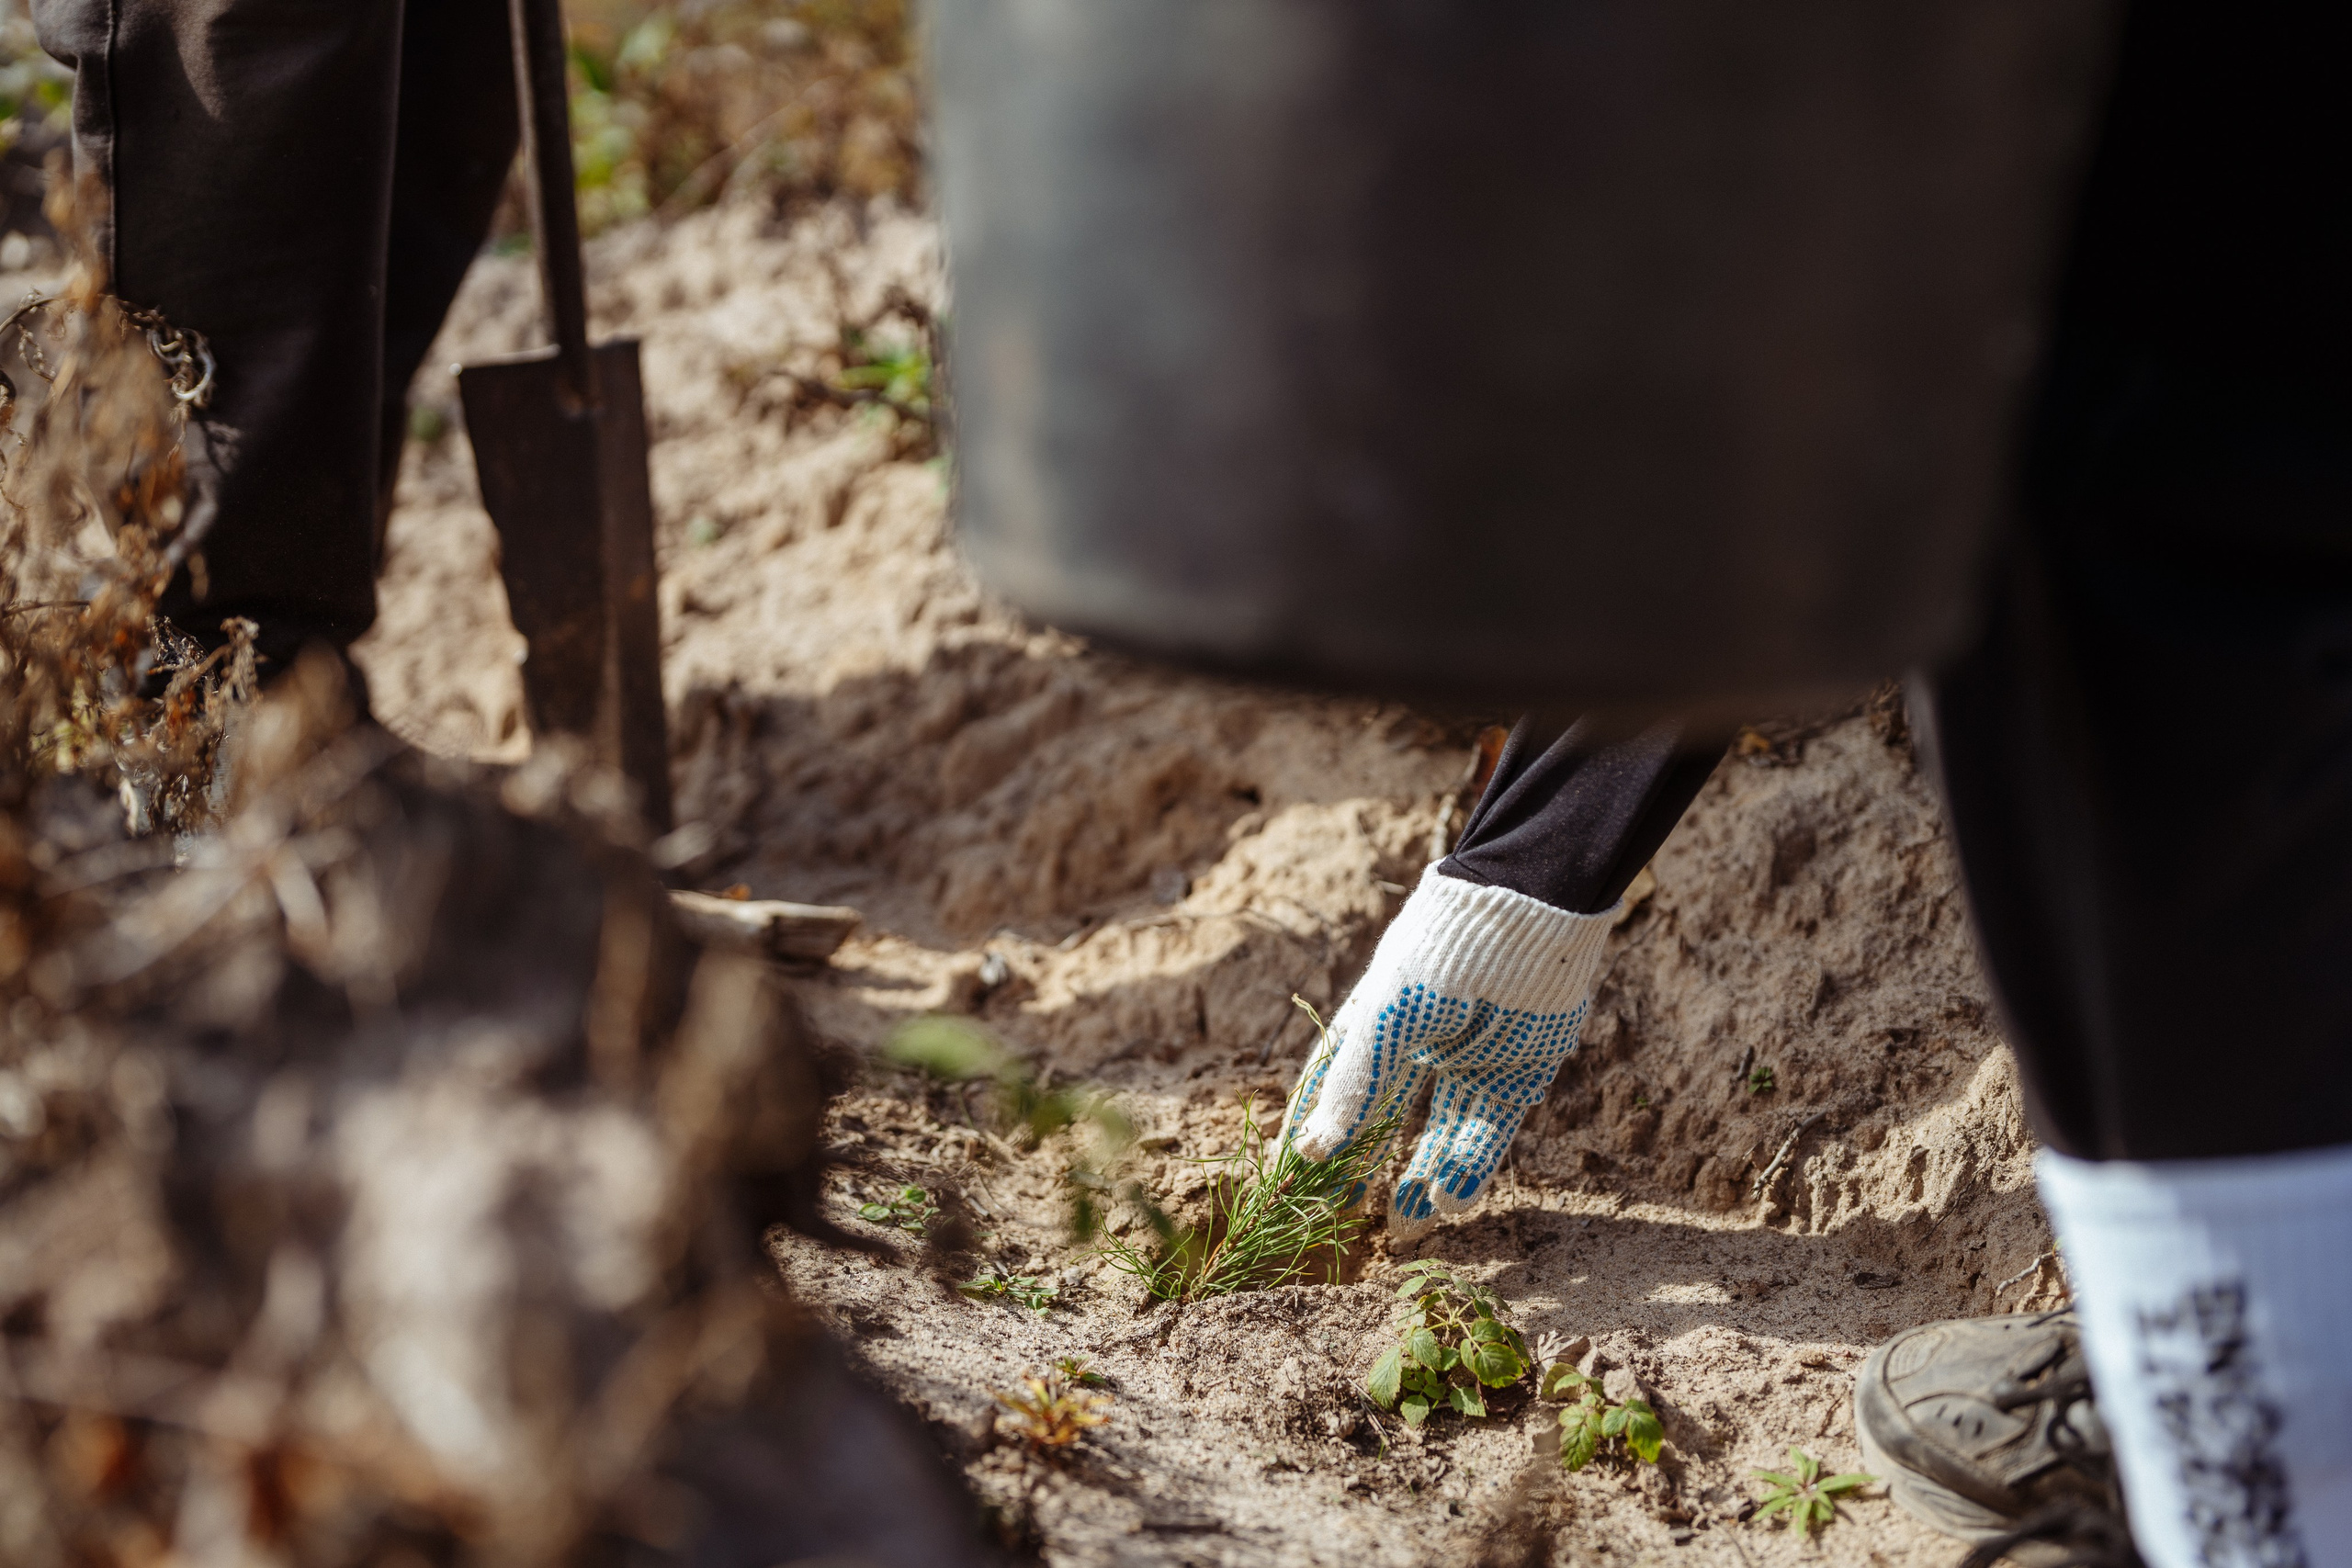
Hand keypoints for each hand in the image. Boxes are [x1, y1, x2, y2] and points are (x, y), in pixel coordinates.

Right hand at [1286, 866, 1616, 1235]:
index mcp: (1374, 1020)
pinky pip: (1487, 1134)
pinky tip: (1450, 1203)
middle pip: (1383, 1117)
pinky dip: (1469, 1168)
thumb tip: (1311, 1150)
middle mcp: (1417, 1047)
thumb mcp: (1388, 1021)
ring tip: (1403, 1227)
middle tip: (1341, 1213)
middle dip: (1364, 1164)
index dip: (1310, 1125)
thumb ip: (1355, 1085)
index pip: (1330, 1083)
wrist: (1528, 919)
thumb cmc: (1442, 957)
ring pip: (1438, 1134)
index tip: (1289, 1173)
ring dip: (1420, 1178)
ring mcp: (1467, 1064)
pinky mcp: (1514, 1077)